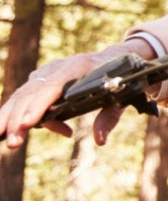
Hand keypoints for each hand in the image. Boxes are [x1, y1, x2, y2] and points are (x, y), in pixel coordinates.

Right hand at [0, 39, 155, 148]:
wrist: (119, 57)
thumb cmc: (122, 78)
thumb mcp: (122, 96)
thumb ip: (110, 117)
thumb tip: (100, 140)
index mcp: (79, 66)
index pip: (53, 85)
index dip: (39, 104)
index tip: (27, 123)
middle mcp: (58, 67)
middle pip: (32, 92)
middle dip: (19, 118)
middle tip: (14, 143)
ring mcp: (47, 72)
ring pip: (22, 94)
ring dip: (9, 117)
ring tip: (3, 139)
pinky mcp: (41, 80)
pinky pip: (23, 97)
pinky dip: (12, 113)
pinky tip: (3, 131)